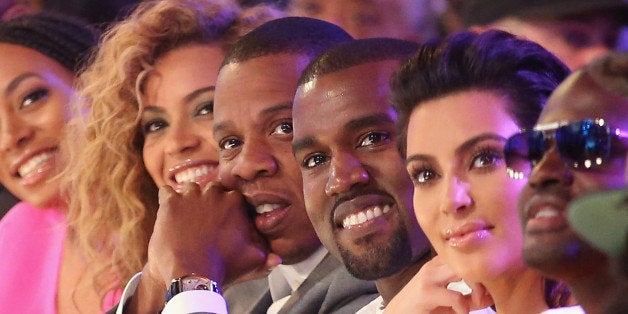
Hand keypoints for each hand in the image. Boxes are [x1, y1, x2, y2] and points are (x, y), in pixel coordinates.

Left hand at [146, 182, 278, 287]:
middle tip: (204, 220)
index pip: (232, 195)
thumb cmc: (223, 267)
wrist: (192, 275)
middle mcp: (214, 193)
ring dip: (188, 199)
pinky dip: (167, 200)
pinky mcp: (170, 202)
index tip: (222, 218)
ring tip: (186, 218)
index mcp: (235, 202)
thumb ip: (265, 256)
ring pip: (190, 188)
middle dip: (208, 201)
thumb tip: (277, 259)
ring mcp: (191, 196)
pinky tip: (170, 214)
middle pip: (211, 189)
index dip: (226, 206)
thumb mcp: (250, 261)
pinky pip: (166, 191)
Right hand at [384, 255, 492, 312]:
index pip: (466, 256)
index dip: (482, 270)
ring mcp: (429, 277)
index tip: (491, 286)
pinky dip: (463, 308)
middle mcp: (434, 265)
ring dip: (476, 288)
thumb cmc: (424, 307)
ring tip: (476, 302)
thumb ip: (469, 299)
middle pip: (467, 260)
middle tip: (487, 293)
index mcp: (439, 263)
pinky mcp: (426, 292)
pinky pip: (456, 296)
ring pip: (463, 272)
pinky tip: (460, 312)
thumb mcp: (450, 303)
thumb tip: (491, 296)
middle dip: (481, 276)